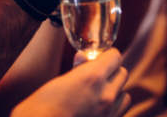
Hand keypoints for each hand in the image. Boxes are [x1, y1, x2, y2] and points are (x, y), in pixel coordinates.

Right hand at [11, 49, 129, 116]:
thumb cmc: (41, 108)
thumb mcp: (57, 82)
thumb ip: (76, 69)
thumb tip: (83, 57)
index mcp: (93, 78)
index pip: (115, 56)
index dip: (106, 56)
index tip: (98, 59)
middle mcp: (105, 95)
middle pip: (123, 73)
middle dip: (112, 72)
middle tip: (97, 76)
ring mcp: (108, 114)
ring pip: (124, 95)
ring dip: (115, 92)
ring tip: (99, 95)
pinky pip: (119, 112)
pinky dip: (113, 109)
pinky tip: (98, 109)